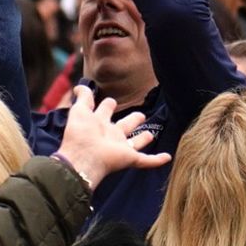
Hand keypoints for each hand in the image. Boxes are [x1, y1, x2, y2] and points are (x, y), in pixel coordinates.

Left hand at [55, 87, 170, 187]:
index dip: (107, 105)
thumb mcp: (79, 110)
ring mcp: (120, 148)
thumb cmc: (80, 134)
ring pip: (135, 142)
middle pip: (123, 125)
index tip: (111, 101)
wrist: (82, 158)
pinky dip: (157, 160)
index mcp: (98, 124)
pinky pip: (146, 160)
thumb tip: (79, 85)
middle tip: (140, 116)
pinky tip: (167, 157)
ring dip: (143, 139)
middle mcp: (110, 135)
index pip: (105, 111)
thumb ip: (82, 97)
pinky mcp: (130, 159)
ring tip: (151, 134)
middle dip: (131, 120)